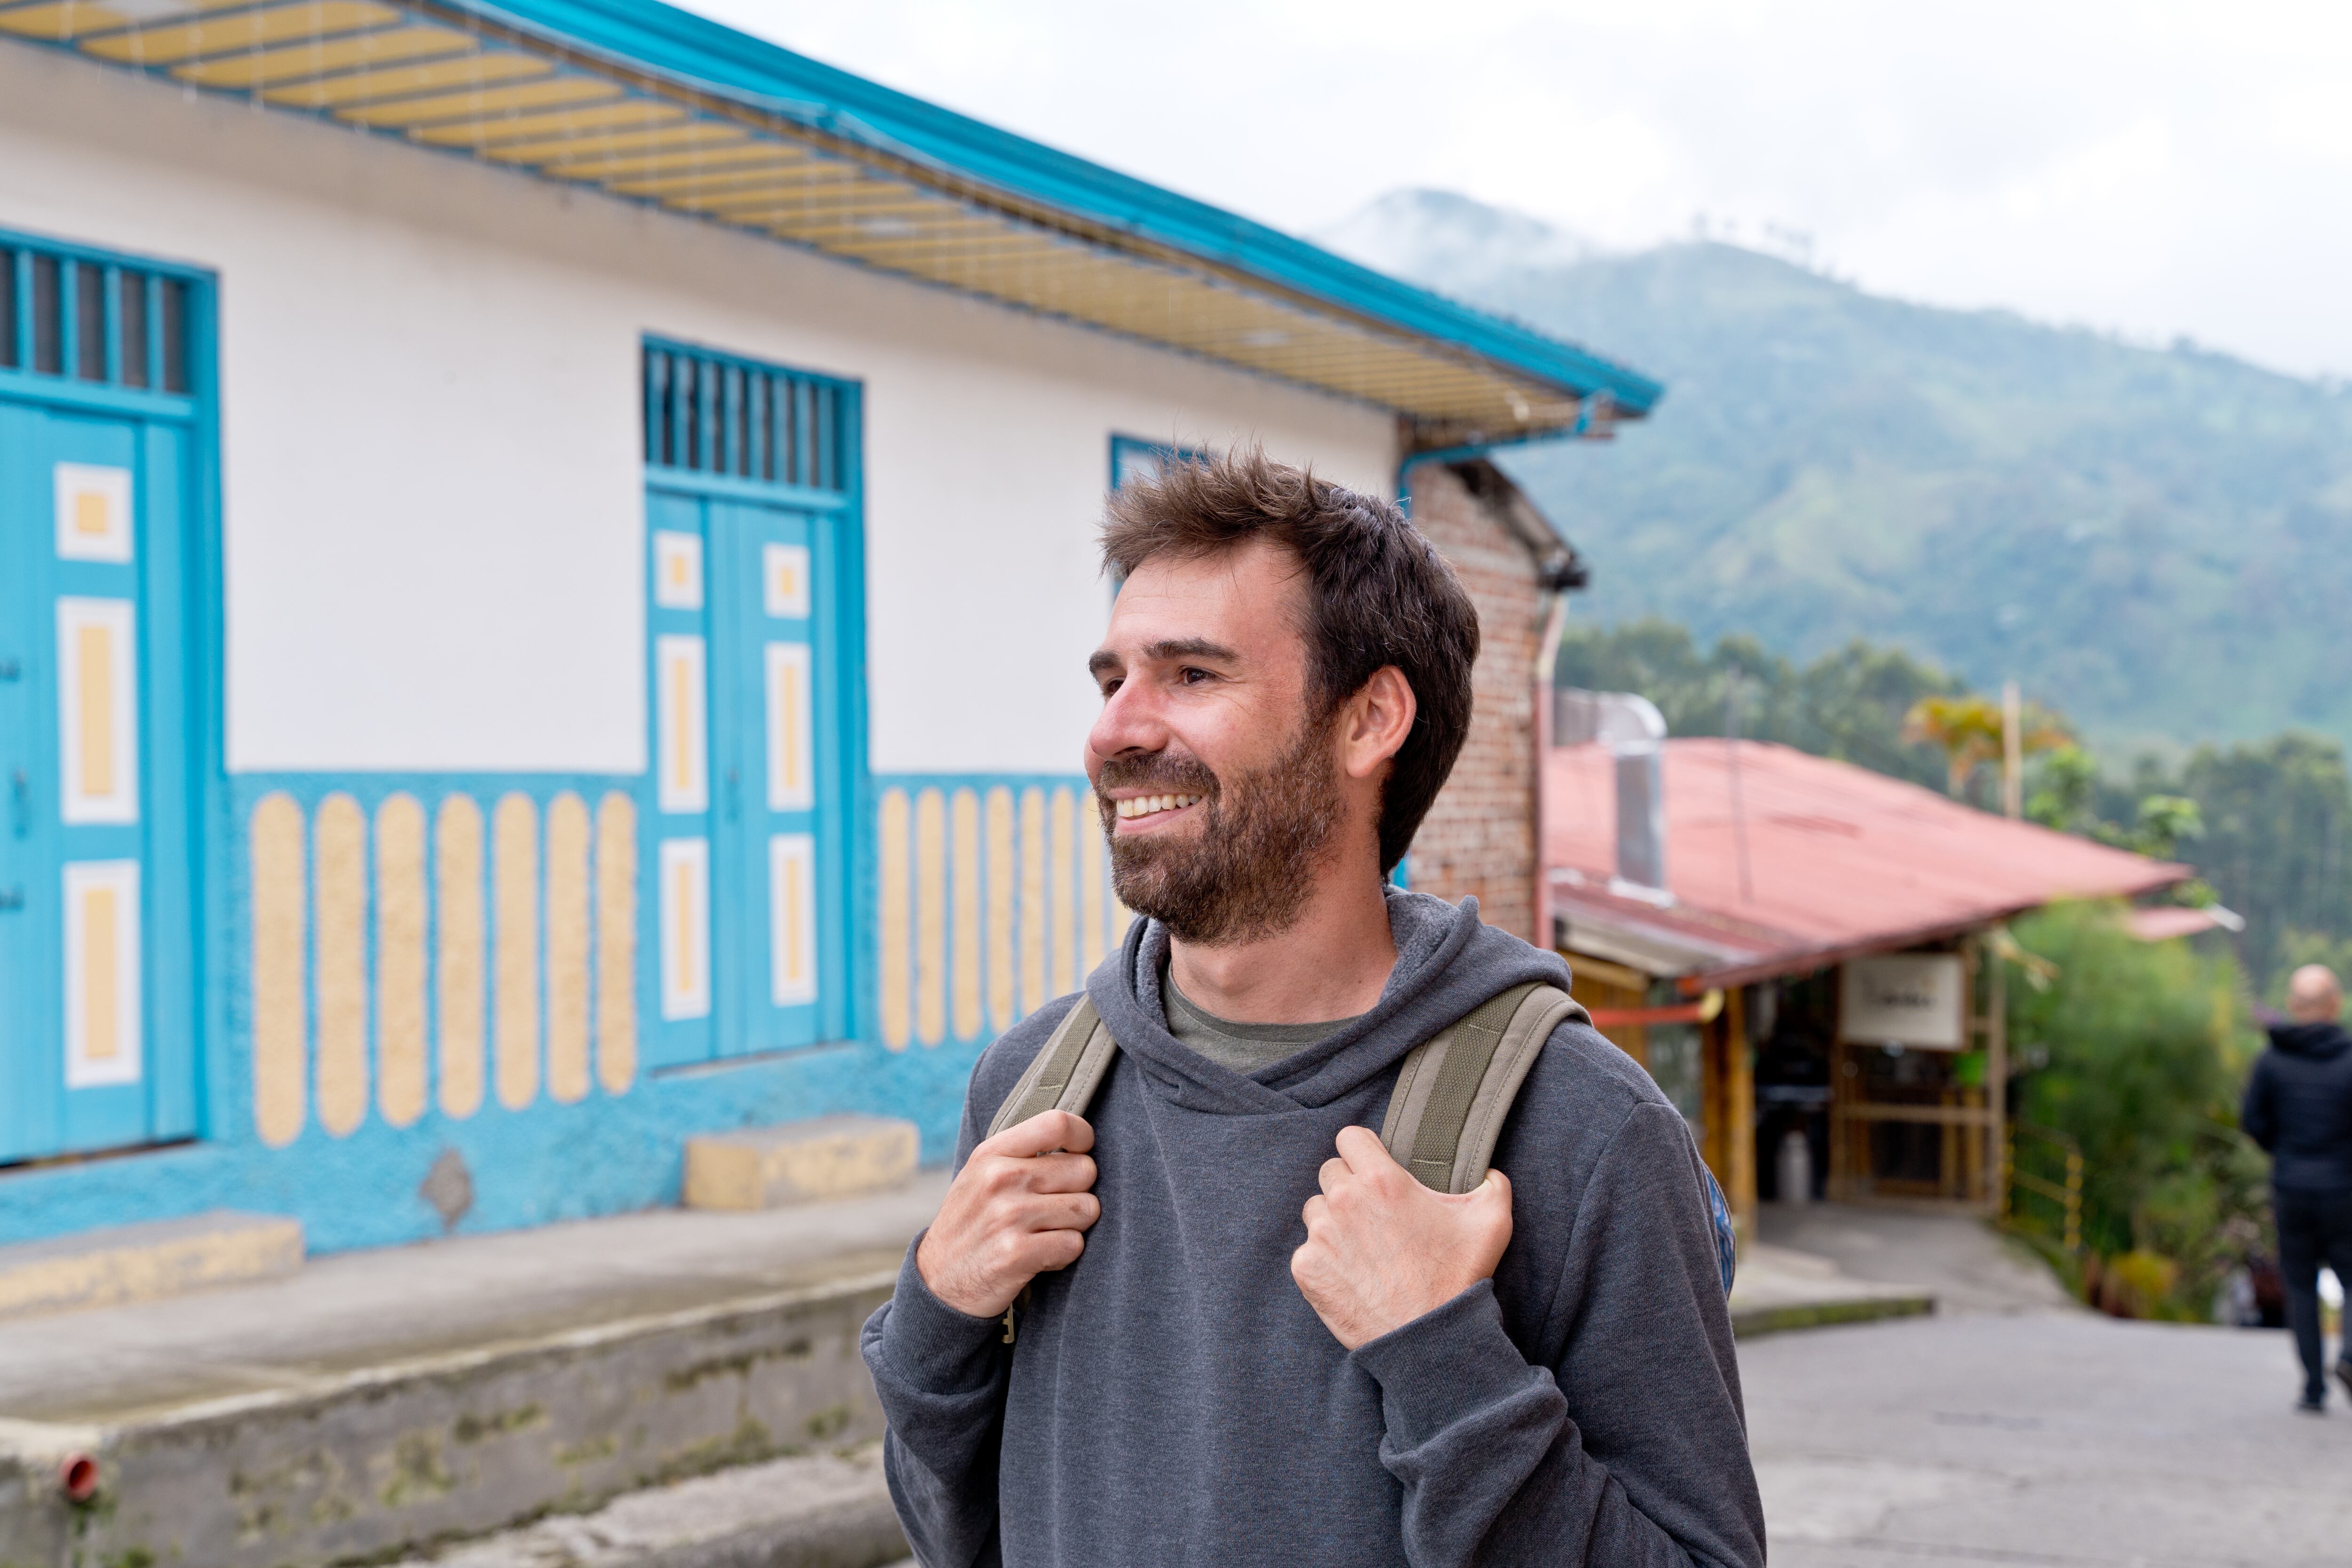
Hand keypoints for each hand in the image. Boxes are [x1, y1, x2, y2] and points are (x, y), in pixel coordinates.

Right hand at [916, 1110, 1100, 1317]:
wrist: (938, 1283)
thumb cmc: (971, 1224)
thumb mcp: (980, 1176)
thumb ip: (1022, 1155)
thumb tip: (1080, 1145)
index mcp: (991, 1154)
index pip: (1057, 1124)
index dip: (1082, 1138)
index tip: (1079, 1155)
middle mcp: (1000, 1178)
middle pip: (1084, 1170)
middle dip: (1079, 1192)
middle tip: (1053, 1209)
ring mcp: (1009, 1215)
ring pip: (1086, 1209)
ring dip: (1074, 1226)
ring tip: (1044, 1233)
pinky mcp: (1018, 1253)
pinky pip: (1074, 1244)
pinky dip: (1064, 1254)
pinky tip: (1041, 1256)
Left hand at [1291, 1125, 1512, 1349]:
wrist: (1429, 1340)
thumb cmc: (1458, 1279)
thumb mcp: (1492, 1221)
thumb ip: (1491, 1183)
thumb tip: (1487, 1171)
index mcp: (1381, 1180)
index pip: (1350, 1138)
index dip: (1364, 1150)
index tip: (1375, 1168)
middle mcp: (1344, 1201)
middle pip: (1331, 1172)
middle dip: (1350, 1186)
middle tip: (1375, 1212)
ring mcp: (1321, 1236)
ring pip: (1316, 1209)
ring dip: (1334, 1220)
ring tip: (1365, 1246)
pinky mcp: (1307, 1269)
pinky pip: (1307, 1249)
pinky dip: (1325, 1258)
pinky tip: (1353, 1273)